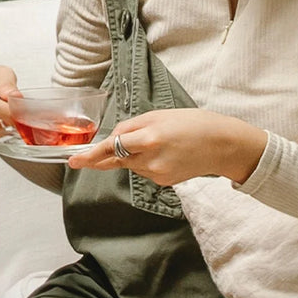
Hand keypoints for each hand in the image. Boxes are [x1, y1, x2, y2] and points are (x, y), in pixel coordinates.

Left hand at [66, 108, 267, 184]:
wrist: (224, 145)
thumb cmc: (195, 124)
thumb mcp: (160, 115)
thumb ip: (132, 126)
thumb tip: (112, 138)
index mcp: (150, 138)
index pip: (112, 147)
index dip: (91, 155)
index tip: (73, 160)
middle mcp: (151, 159)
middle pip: (118, 158)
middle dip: (104, 156)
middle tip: (80, 159)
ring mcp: (156, 174)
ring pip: (130, 164)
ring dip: (132, 155)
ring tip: (158, 143)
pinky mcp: (162, 182)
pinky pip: (144, 170)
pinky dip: (146, 161)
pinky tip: (166, 154)